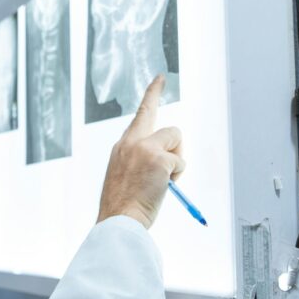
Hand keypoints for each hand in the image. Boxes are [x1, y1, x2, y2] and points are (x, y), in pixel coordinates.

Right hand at [97, 75, 185, 228]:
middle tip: (165, 123)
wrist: (118, 219)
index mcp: (122, 147)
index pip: (140, 114)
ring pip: (175, 139)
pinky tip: (163, 187)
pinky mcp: (159, 159)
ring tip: (161, 182)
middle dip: (170, 132)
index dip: (152, 94)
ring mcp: (145, 148)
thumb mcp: (124, 175)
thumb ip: (140, 160)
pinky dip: (177, 176)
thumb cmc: (122, 205)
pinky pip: (180, 162)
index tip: (160, 79)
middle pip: (164, 124)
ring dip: (176, 160)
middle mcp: (131, 142)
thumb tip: (168, 160)